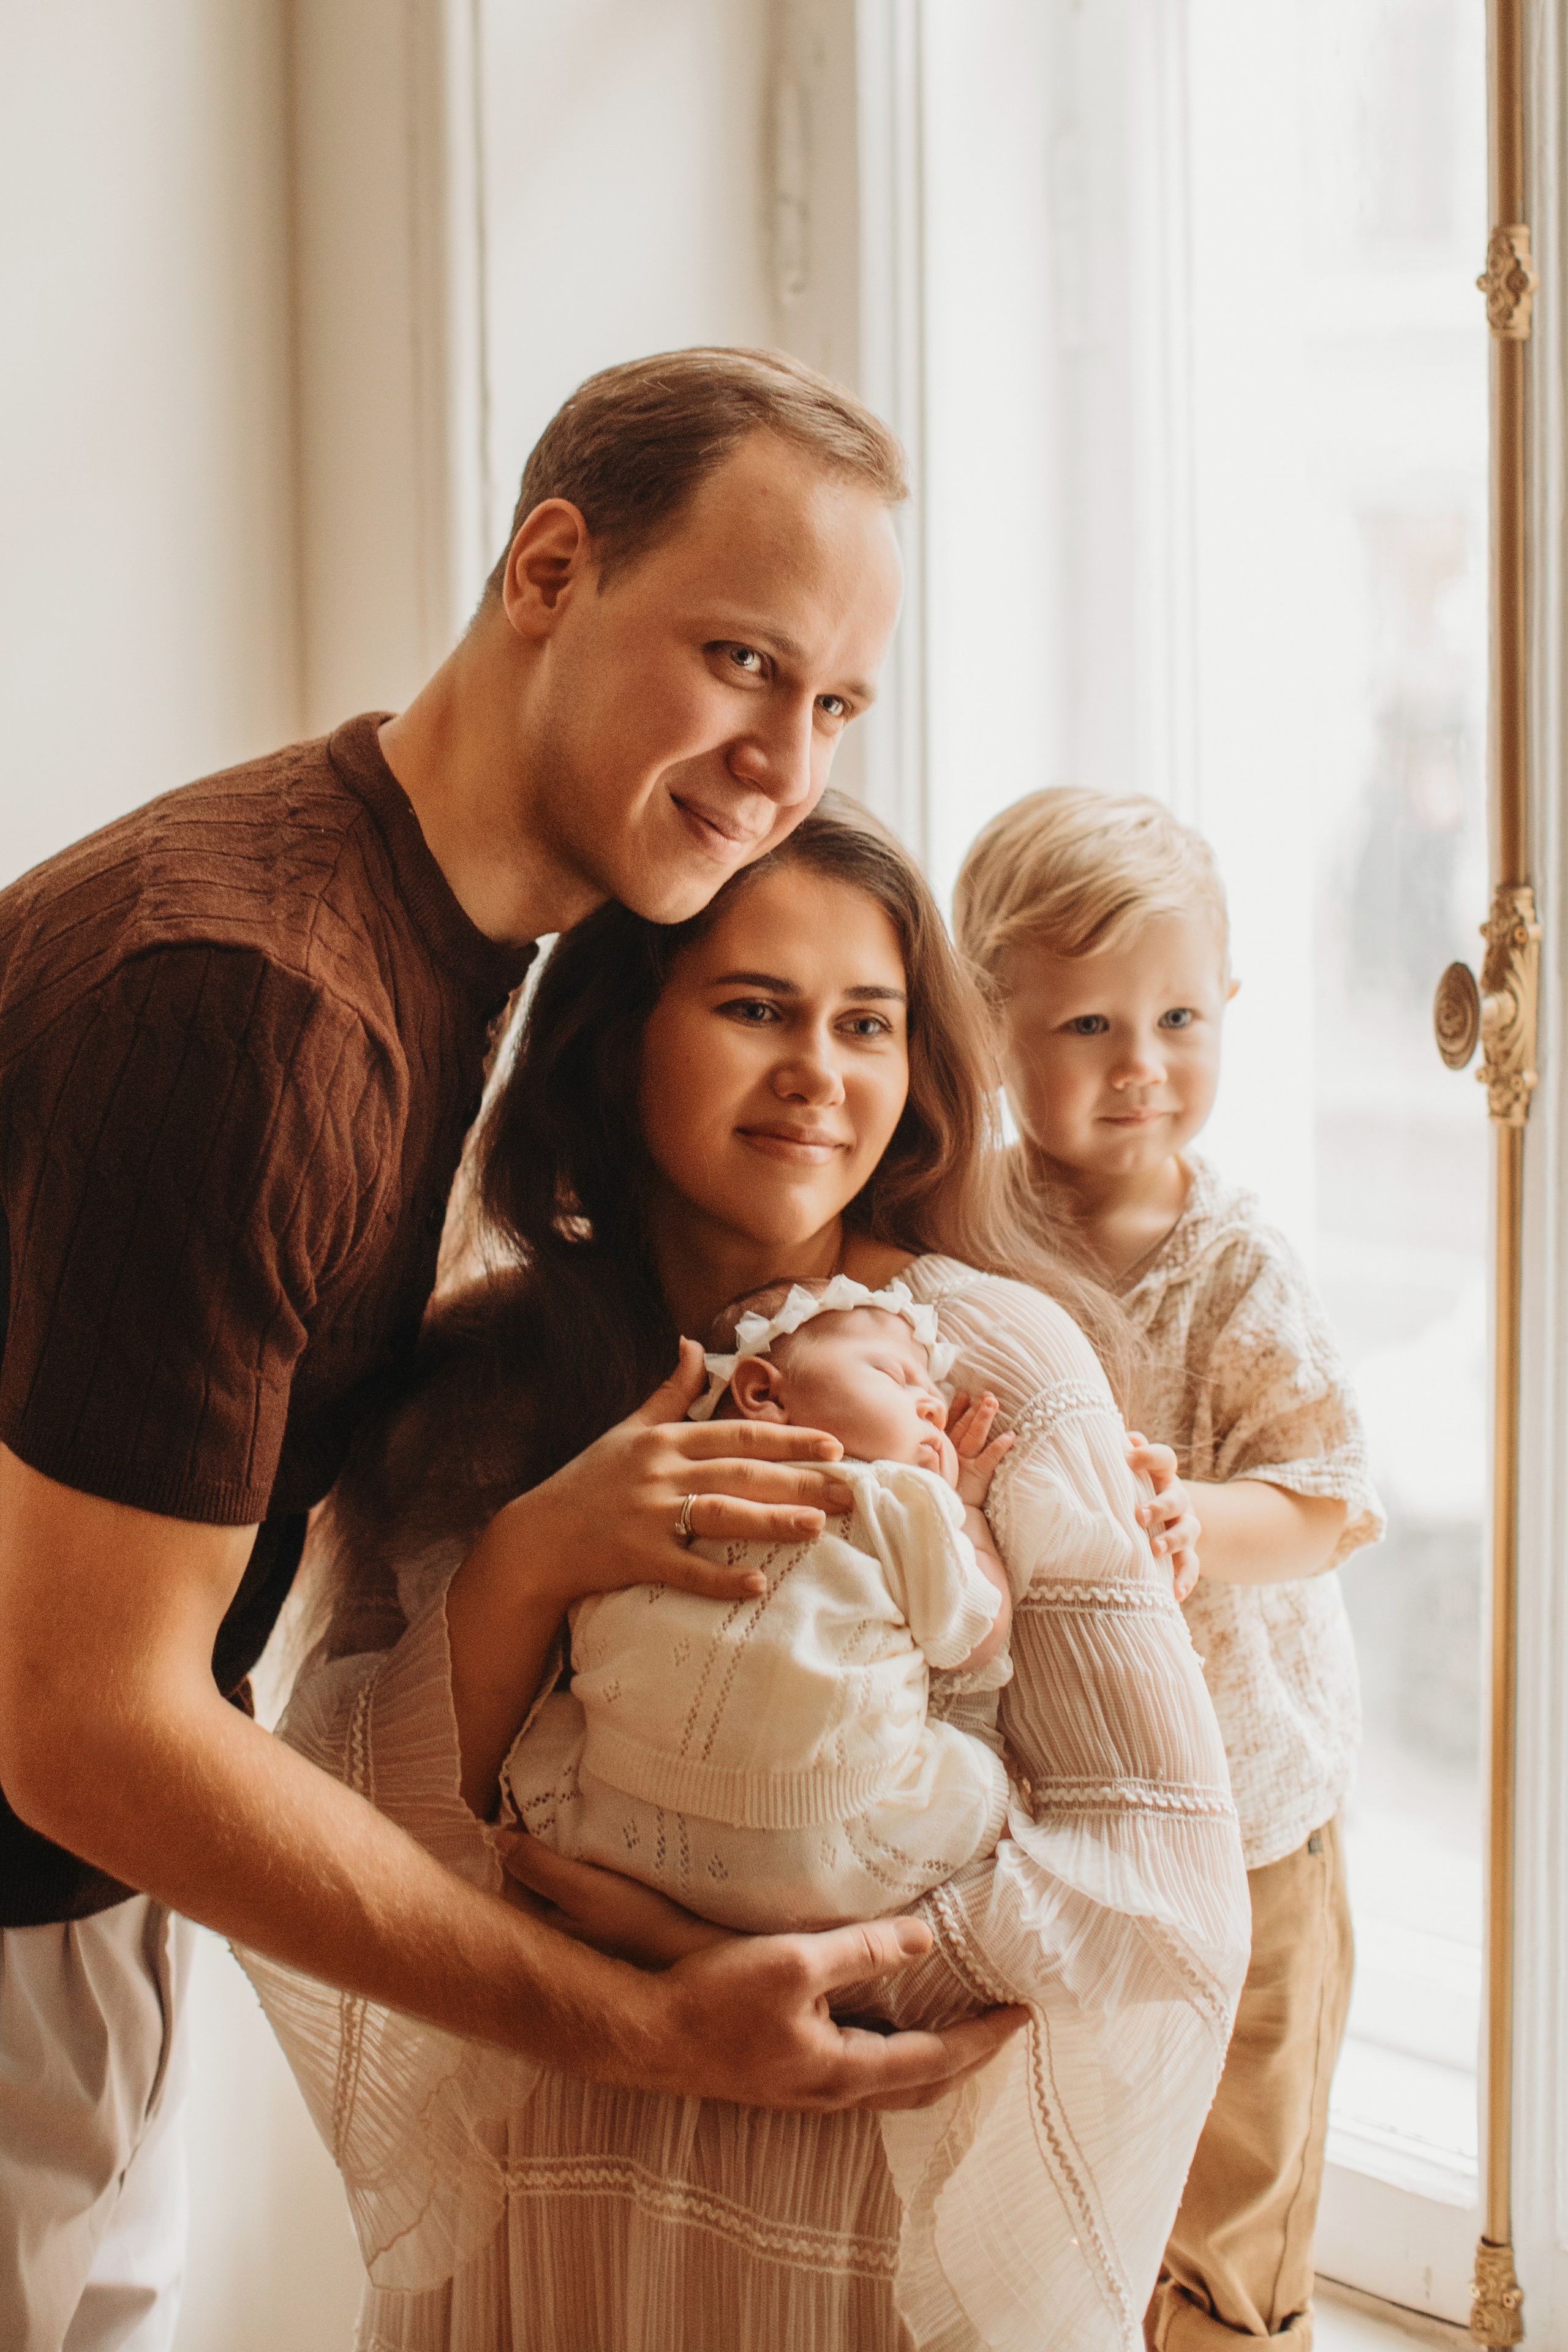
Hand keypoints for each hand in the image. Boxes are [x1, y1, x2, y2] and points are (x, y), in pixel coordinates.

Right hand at [497, 1339, 855, 1609]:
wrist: (538, 1536)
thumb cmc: (589, 1481)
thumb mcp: (628, 1429)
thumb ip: (669, 1391)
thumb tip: (691, 1344)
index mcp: (665, 1440)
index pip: (738, 1435)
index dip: (788, 1439)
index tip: (834, 1446)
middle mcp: (661, 1472)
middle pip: (741, 1473)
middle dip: (799, 1480)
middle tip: (848, 1491)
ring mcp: (648, 1515)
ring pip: (721, 1514)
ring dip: (771, 1520)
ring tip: (817, 1527)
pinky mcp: (636, 1556)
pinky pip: (685, 1568)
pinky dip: (720, 1577)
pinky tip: (757, 1584)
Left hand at [497, 1829, 731, 1965]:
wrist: (690, 1947)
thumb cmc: (636, 1918)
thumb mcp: (584, 1888)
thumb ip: (538, 1866)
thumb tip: (498, 1839)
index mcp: (538, 1928)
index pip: (510, 1874)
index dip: (521, 1841)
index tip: (542, 1818)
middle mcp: (551, 1934)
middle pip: (530, 1880)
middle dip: (540, 1851)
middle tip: (563, 1826)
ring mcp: (576, 1931)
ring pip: (553, 1885)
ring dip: (562, 1861)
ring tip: (585, 1841)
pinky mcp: (599, 1926)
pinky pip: (576, 1892)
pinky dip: (582, 1874)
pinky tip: (602, 1864)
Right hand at [497, 1834, 1028, 2111]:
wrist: (645, 2034)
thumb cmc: (715, 1997)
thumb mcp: (796, 1962)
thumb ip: (865, 1951)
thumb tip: (927, 1939)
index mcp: (844, 2070)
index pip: (936, 2058)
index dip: (984, 2037)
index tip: (1023, 2014)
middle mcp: (832, 2091)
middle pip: (921, 2085)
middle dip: (969, 2058)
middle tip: (1003, 2026)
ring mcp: (806, 2089)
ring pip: (889, 2083)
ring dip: (932, 2059)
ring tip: (960, 2028)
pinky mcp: (784, 2077)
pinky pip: (860, 2072)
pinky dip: (894, 2053)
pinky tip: (886, 2027)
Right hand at [943, 1391, 1014, 1507]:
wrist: (951, 1514)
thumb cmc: (946, 1489)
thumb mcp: (936, 1466)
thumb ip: (934, 1449)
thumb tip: (935, 1428)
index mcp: (945, 1449)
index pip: (952, 1424)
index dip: (959, 1409)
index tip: (965, 1394)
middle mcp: (955, 1453)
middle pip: (966, 1427)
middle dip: (976, 1410)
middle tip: (987, 1395)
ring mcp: (966, 1463)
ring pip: (975, 1436)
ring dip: (984, 1419)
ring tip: (993, 1403)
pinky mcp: (978, 1475)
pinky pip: (989, 1458)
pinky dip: (1000, 1447)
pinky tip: (1010, 1436)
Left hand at [1126, 1432, 1200, 1601]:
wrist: (1160, 1519)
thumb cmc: (1133, 1492)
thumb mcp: (1129, 1474)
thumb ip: (1126, 1457)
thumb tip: (1125, 1436)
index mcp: (1162, 1476)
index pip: (1164, 1458)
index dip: (1149, 1456)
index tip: (1129, 1457)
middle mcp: (1177, 1499)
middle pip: (1176, 1498)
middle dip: (1160, 1506)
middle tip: (1139, 1514)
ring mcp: (1184, 1527)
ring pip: (1188, 1531)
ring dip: (1172, 1540)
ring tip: (1155, 1550)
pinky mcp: (1185, 1554)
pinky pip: (1190, 1567)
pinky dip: (1184, 1580)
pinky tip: (1175, 1594)